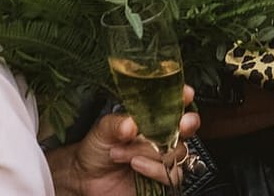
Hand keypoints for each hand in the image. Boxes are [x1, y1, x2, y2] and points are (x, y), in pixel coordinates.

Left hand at [57, 87, 199, 194]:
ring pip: (175, 151)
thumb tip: (131, 124)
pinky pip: (171, 174)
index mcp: (152, 118)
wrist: (86, 178)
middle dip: (187, 124)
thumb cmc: (96, 149)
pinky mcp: (162, 178)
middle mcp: (162, 136)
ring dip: (149, 151)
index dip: (184, 98)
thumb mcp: (102, 130)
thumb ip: (117, 124)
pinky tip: (136, 164)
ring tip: (121, 152)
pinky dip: (154, 169)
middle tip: (181, 123)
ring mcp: (163, 157)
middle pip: (187, 127)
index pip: (175, 105)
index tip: (186, 94)